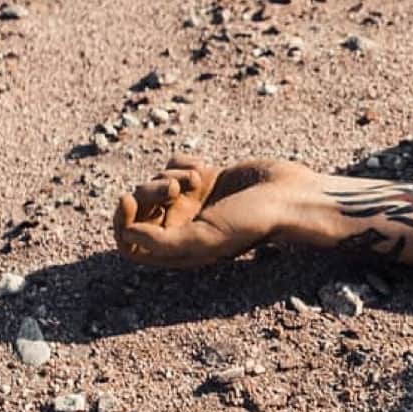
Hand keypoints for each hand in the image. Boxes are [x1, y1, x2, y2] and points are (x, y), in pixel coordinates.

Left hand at [113, 155, 309, 267]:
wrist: (291, 195)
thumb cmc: (254, 222)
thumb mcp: (205, 238)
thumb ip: (161, 243)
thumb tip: (126, 235)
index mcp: (180, 250)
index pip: (130, 243)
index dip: (122, 222)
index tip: (129, 200)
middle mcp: (182, 228)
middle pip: (139, 211)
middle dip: (148, 192)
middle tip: (174, 188)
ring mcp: (192, 202)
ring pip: (154, 184)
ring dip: (167, 175)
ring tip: (194, 178)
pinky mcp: (204, 178)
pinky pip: (172, 165)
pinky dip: (181, 161)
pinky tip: (202, 165)